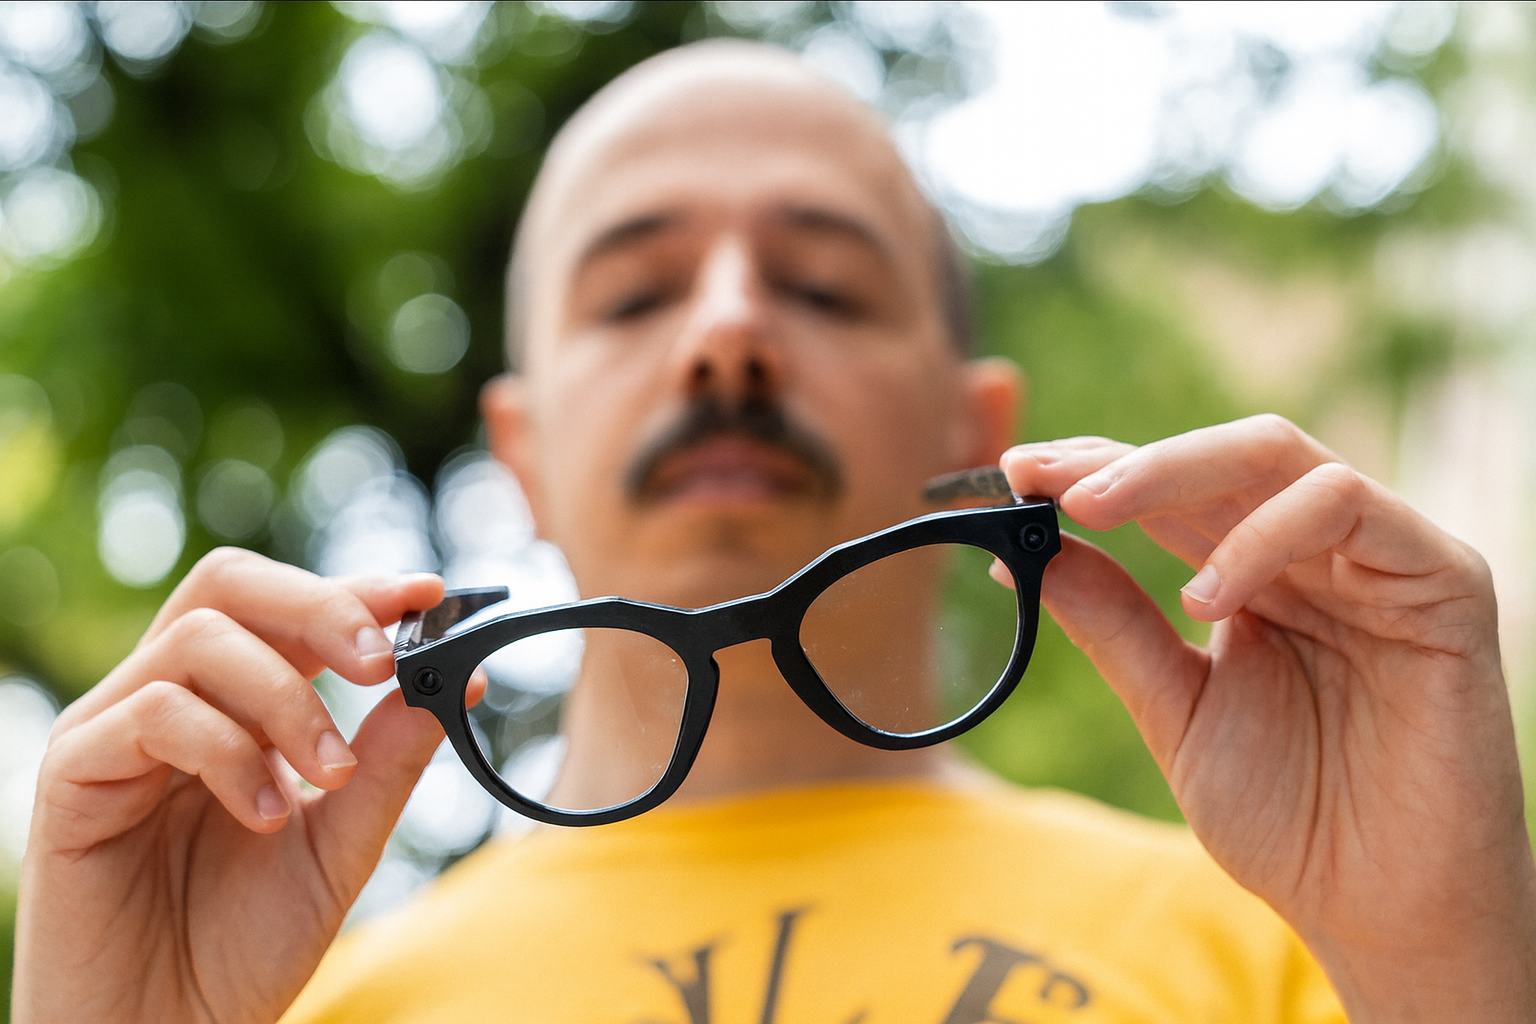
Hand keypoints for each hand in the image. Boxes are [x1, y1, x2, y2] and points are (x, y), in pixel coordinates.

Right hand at [12, 549, 445, 1023]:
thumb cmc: (240, 943)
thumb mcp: (341, 844)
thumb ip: (386, 763)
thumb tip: (452, 685)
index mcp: (234, 704)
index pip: (288, 608)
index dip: (357, 590)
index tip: (429, 595)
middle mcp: (171, 698)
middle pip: (230, 586)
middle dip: (320, 608)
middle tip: (381, 662)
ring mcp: (116, 728)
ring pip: (200, 639)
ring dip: (286, 700)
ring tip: (326, 776)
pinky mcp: (73, 772)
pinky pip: (153, 711)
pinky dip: (229, 749)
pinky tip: (268, 813)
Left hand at [1002, 415, 1535, 1022]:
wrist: (1381, 910)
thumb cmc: (1289, 817)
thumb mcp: (1175, 708)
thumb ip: (1114, 625)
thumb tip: (1023, 552)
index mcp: (1256, 574)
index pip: (1171, 491)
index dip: (1092, 470)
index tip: (1012, 474)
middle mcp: (1318, 551)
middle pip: (1216, 457)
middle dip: (1117, 459)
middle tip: (1036, 476)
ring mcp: (1382, 555)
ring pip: (1275, 454)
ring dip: (1171, 472)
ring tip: (1092, 515)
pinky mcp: (1443, 577)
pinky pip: (1347, 506)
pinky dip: (1262, 533)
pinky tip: (1204, 597)